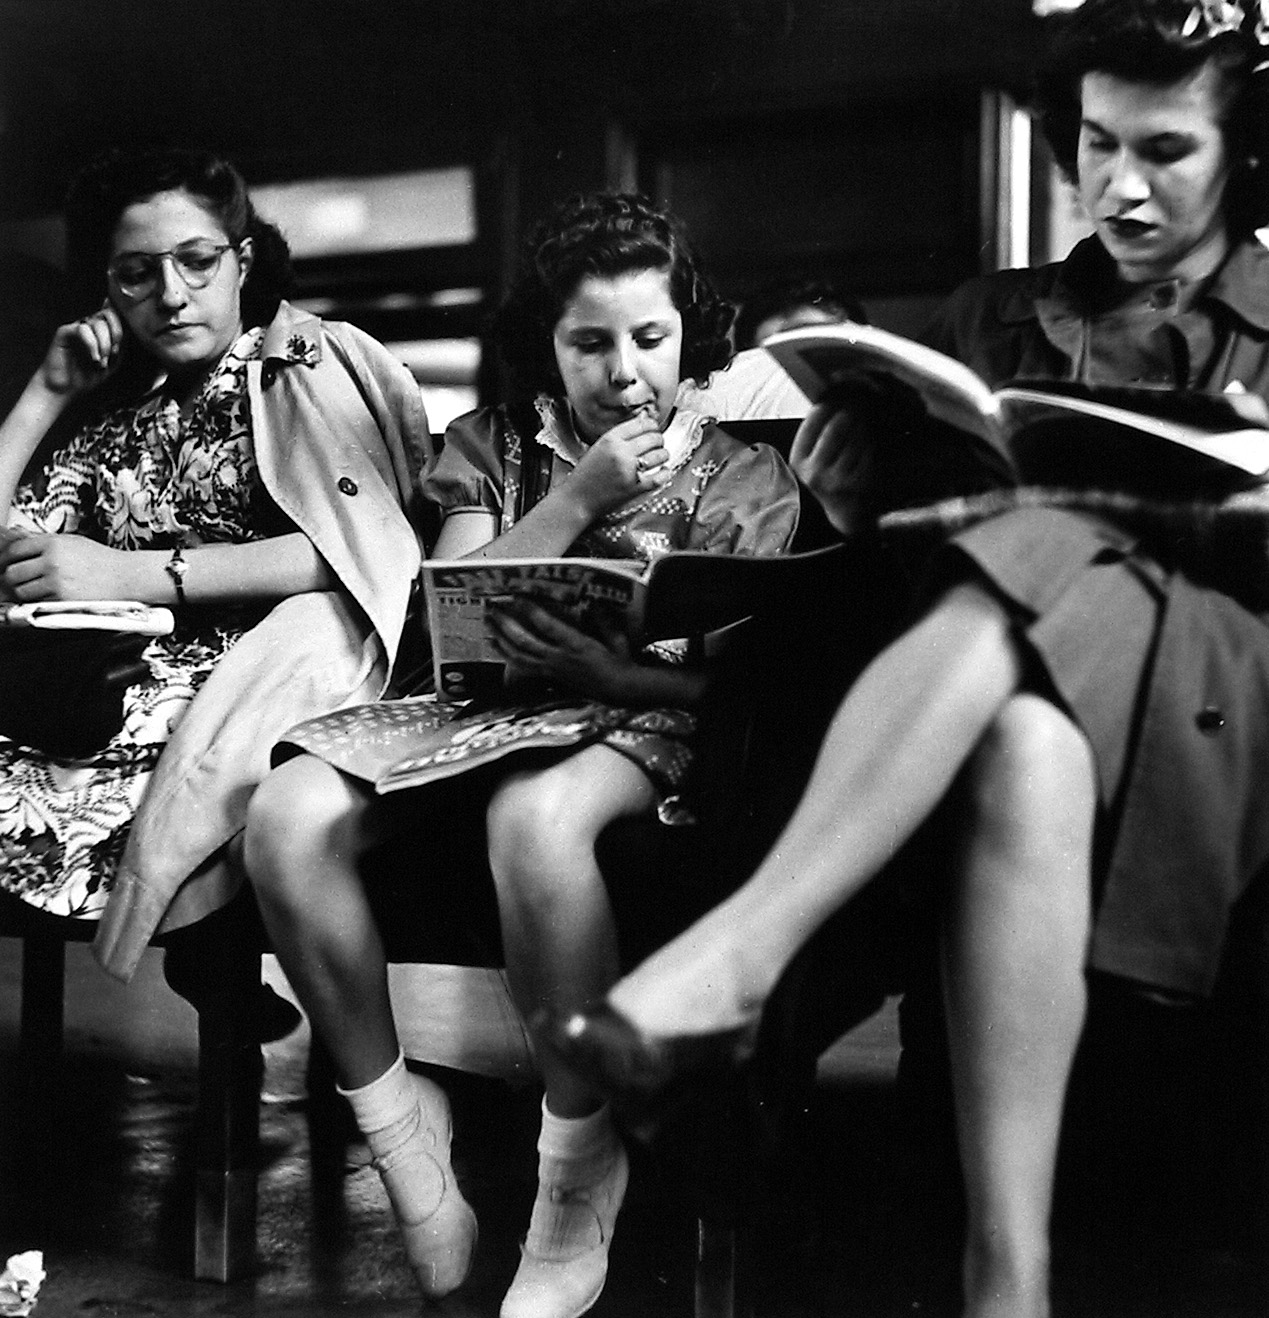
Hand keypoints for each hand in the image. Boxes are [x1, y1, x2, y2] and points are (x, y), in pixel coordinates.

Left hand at [0, 533, 132, 601]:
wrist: (126, 576)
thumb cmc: (102, 560)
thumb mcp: (73, 541)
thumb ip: (45, 541)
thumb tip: (19, 539)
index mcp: (53, 543)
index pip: (15, 550)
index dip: (10, 558)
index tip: (13, 563)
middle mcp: (52, 561)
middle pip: (13, 572)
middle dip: (15, 577)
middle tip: (22, 579)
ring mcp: (57, 581)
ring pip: (22, 591)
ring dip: (25, 591)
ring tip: (38, 588)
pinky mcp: (63, 599)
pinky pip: (38, 602)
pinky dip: (41, 601)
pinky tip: (52, 595)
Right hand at [36, 303, 126, 398]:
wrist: (65, 389)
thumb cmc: (88, 376)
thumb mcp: (113, 363)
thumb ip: (120, 345)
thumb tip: (127, 329)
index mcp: (104, 331)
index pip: (116, 315)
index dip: (123, 322)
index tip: (123, 344)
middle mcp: (91, 326)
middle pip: (109, 316)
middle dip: (117, 334)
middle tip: (114, 354)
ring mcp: (78, 327)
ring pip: (98, 322)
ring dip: (105, 344)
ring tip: (101, 363)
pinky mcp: (65, 331)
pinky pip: (82, 329)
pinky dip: (92, 344)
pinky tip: (94, 358)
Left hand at [486, 599, 638, 701]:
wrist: (620, 690)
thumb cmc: (621, 663)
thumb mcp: (618, 638)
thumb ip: (605, 620)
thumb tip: (593, 603)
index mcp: (576, 646)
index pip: (547, 626)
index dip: (530, 610)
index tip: (516, 596)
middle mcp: (560, 659)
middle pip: (524, 641)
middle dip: (506, 623)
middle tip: (491, 607)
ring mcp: (552, 669)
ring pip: (519, 655)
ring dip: (501, 638)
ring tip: (488, 623)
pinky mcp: (550, 676)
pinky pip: (522, 666)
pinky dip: (507, 655)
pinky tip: (496, 646)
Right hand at [567, 414, 669, 521]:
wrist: (577, 499)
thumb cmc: (586, 475)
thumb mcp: (598, 447)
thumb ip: (618, 437)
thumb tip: (642, 425)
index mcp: (610, 439)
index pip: (641, 424)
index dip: (652, 425)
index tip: (654, 428)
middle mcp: (621, 452)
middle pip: (653, 438)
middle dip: (659, 439)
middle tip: (659, 443)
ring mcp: (629, 470)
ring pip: (659, 455)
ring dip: (664, 454)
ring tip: (662, 456)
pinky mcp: (635, 487)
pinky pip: (659, 477)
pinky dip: (665, 473)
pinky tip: (665, 471)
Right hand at [790, 394, 877, 536]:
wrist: (841, 514)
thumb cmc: (825, 479)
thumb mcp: (808, 460)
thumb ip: (814, 434)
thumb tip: (829, 396)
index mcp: (798, 462)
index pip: (812, 421)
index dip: (828, 403)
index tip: (836, 395)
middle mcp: (815, 471)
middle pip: (836, 425)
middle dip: (848, 410)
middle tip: (855, 402)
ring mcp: (838, 478)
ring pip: (855, 436)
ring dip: (861, 424)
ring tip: (861, 420)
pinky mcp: (858, 482)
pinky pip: (867, 450)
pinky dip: (868, 441)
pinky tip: (865, 440)